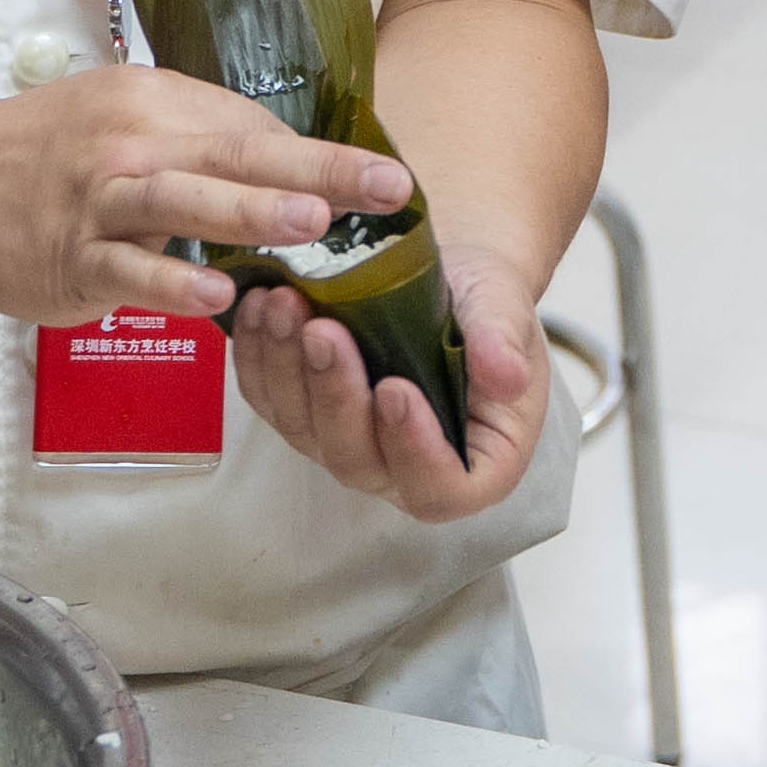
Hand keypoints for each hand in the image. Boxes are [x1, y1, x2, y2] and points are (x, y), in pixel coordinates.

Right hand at [0, 63, 407, 325]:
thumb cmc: (41, 151)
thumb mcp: (118, 114)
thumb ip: (194, 135)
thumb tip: (284, 166)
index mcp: (151, 102)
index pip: (251, 128)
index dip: (322, 155)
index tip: (386, 176)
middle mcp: (128, 143)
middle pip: (235, 153)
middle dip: (319, 171)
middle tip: (387, 186)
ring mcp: (98, 202)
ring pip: (182, 203)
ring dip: (249, 212)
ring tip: (313, 225)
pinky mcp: (71, 258)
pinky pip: (127, 271)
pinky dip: (170, 285)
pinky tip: (216, 301)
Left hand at [227, 244, 546, 521]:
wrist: (444, 277)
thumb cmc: (484, 305)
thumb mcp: (507, 310)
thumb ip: (503, 341)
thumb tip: (507, 376)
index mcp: (472, 463)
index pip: (439, 488)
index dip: (414, 451)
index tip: (395, 389)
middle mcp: (401, 466)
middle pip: (357, 461)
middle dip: (336, 396)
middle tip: (325, 332)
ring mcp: (345, 441)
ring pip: (303, 430)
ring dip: (286, 370)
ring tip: (286, 304)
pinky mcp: (302, 411)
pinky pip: (269, 398)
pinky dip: (259, 354)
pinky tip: (259, 306)